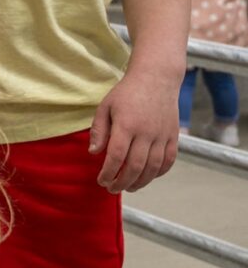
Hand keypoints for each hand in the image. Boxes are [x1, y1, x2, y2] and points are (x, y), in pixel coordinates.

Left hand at [89, 68, 180, 191]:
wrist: (156, 79)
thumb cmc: (126, 93)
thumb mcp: (105, 107)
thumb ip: (99, 130)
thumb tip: (93, 153)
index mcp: (126, 125)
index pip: (116, 156)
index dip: (108, 172)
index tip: (101, 180)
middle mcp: (147, 132)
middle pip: (135, 166)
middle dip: (122, 182)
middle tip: (112, 189)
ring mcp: (163, 135)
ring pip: (153, 167)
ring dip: (140, 181)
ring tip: (129, 187)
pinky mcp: (174, 136)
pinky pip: (169, 160)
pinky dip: (159, 173)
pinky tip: (148, 177)